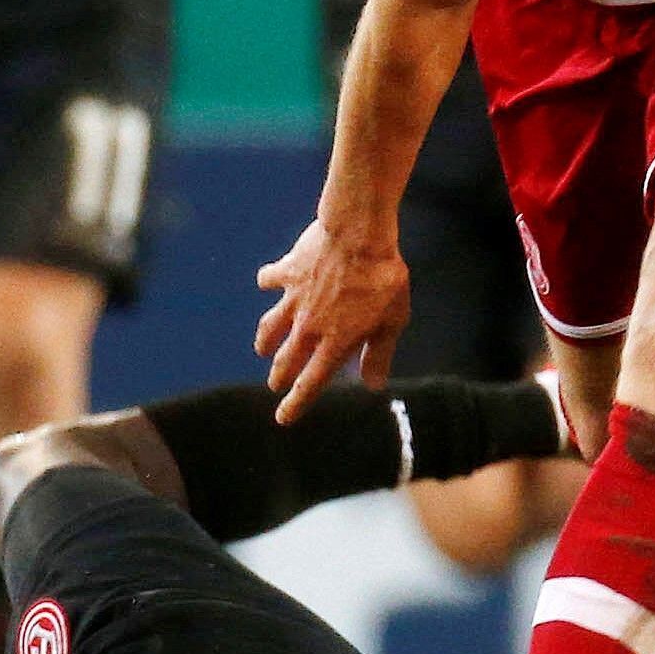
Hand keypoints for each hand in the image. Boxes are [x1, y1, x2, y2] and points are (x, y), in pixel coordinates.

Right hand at [255, 216, 410, 421]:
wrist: (358, 235)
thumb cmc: (382, 279)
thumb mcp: (392, 321)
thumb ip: (378, 354)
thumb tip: (372, 384)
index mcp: (334, 343)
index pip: (310, 383)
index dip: (296, 403)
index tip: (283, 418)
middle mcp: (308, 326)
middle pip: (286, 360)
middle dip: (279, 377)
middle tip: (274, 385)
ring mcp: (294, 299)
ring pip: (270, 326)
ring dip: (265, 340)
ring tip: (262, 348)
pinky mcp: (288, 272)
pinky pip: (270, 279)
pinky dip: (267, 281)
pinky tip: (267, 281)